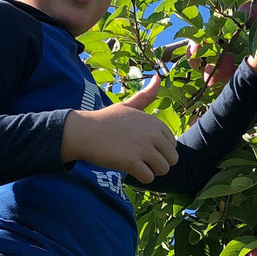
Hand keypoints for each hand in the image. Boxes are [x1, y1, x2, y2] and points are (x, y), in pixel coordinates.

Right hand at [61, 76, 178, 182]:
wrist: (83, 132)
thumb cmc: (105, 120)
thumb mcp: (127, 105)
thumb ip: (145, 96)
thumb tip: (159, 78)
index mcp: (154, 122)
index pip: (173, 144)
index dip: (161, 150)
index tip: (144, 148)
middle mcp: (152, 134)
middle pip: (172, 159)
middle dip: (160, 163)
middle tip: (142, 160)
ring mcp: (142, 148)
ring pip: (163, 169)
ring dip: (152, 171)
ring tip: (138, 165)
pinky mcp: (132, 162)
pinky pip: (149, 177)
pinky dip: (141, 178)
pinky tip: (131, 171)